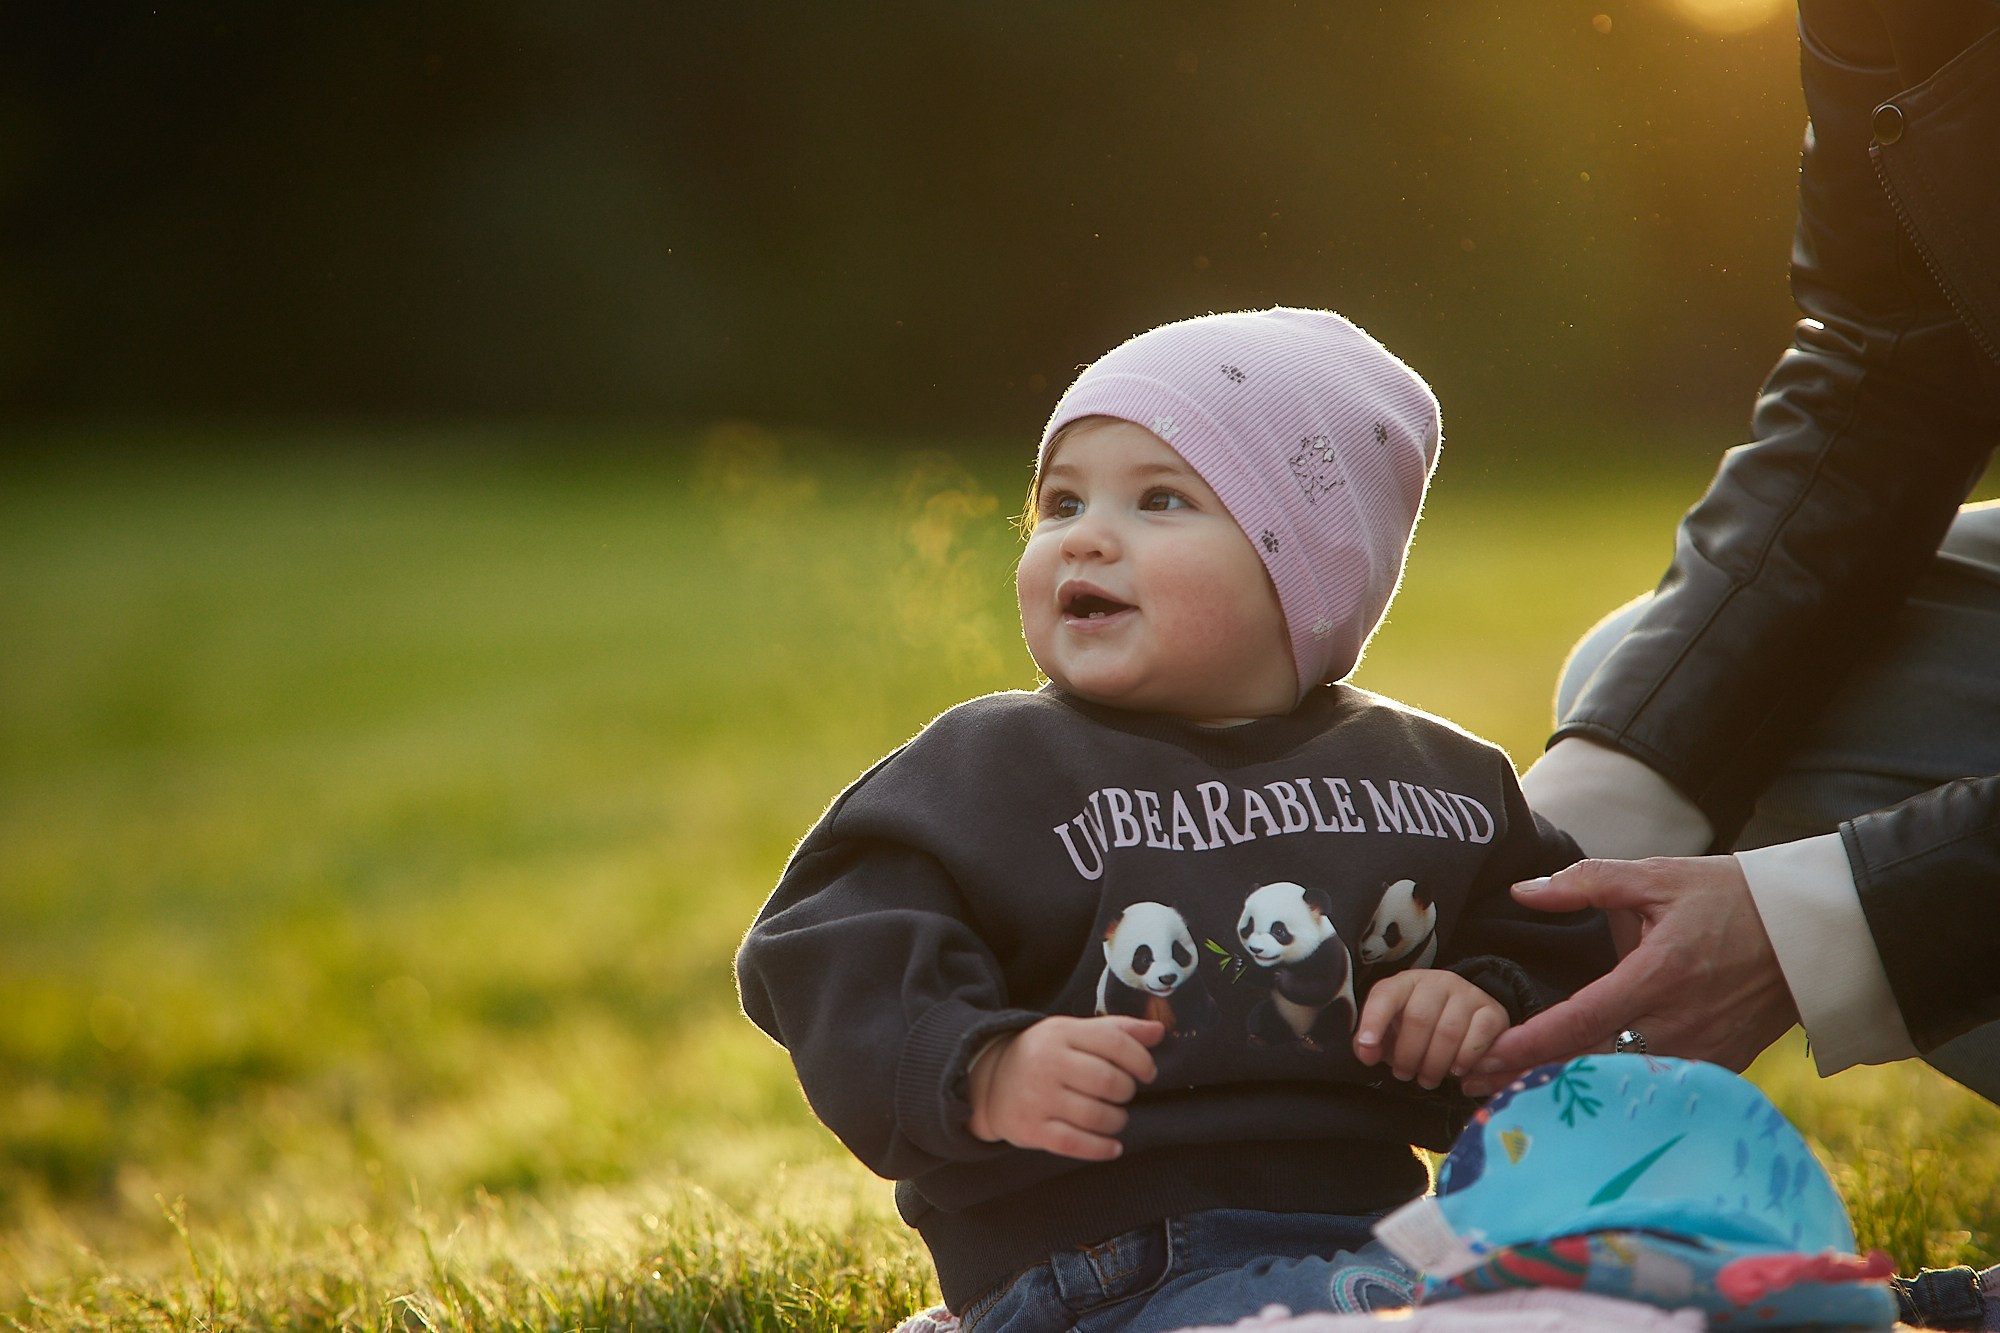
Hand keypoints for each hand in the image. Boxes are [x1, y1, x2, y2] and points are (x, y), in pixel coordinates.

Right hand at [966, 1015, 1163, 1159]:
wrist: (989, 1081)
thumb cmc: (1044, 1055)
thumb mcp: (1073, 1032)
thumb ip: (1116, 1030)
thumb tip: (1159, 1031)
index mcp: (1061, 1033)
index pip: (1113, 1042)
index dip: (1140, 1059)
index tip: (1148, 1072)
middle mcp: (1047, 1063)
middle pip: (1108, 1081)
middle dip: (1126, 1092)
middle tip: (1123, 1094)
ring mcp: (1038, 1098)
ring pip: (1095, 1115)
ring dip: (1117, 1121)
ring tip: (1115, 1117)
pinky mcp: (1031, 1129)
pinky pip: (1075, 1144)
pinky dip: (1101, 1149)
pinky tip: (1113, 1146)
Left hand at [1353, 970, 1507, 1089]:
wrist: (1467, 1018)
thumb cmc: (1420, 1029)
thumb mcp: (1392, 1032)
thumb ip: (1371, 1043)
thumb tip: (1366, 1054)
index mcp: (1405, 982)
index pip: (1385, 995)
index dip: (1373, 1022)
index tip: (1368, 1049)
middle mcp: (1437, 981)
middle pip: (1418, 1018)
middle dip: (1408, 1055)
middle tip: (1406, 1075)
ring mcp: (1467, 993)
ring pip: (1448, 1032)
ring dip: (1435, 1064)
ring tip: (1428, 1078)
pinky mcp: (1492, 1011)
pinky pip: (1478, 1037)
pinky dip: (1465, 1060)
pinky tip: (1457, 1070)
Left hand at [1459, 856, 1798, 1095]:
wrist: (1811, 934)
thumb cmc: (1730, 897)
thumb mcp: (1658, 876)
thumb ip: (1586, 883)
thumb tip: (1522, 891)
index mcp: (1660, 974)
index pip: (1581, 1021)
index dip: (1531, 1043)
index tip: (1485, 1054)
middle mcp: (1681, 1022)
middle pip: (1592, 1062)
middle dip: (1530, 1074)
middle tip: (1471, 1079)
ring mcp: (1705, 1051)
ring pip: (1621, 1082)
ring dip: (1566, 1088)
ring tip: (1505, 1089)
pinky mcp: (1722, 1065)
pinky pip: (1655, 1084)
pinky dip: (1612, 1092)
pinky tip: (1572, 1092)